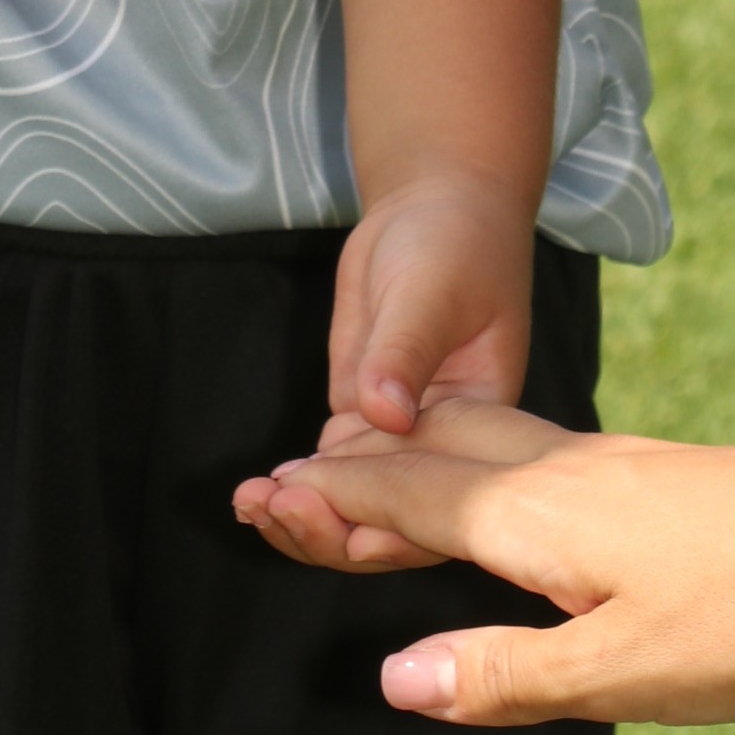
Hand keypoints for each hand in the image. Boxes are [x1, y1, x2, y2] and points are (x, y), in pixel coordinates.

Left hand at [231, 172, 533, 574]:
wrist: (431, 204)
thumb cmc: (455, 241)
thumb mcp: (432, 290)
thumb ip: (405, 350)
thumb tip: (384, 413)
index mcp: (483, 427)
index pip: (444, 504)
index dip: (392, 531)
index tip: (338, 525)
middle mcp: (443, 446)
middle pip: (391, 521)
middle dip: (332, 530)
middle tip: (274, 508)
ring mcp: (396, 433)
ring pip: (352, 502)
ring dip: (302, 516)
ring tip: (250, 504)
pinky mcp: (359, 413)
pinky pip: (327, 468)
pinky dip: (293, 488)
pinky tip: (253, 494)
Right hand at [236, 406, 734, 722]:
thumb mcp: (619, 673)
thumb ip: (502, 674)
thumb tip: (392, 676)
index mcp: (532, 515)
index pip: (400, 494)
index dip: (325, 501)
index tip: (251, 498)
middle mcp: (555, 471)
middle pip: (426, 453)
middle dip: (349, 471)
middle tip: (275, 489)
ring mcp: (604, 465)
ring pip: (477, 443)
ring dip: (408, 458)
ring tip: (357, 472)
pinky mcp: (644, 475)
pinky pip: (522, 451)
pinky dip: (469, 461)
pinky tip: (488, 484)